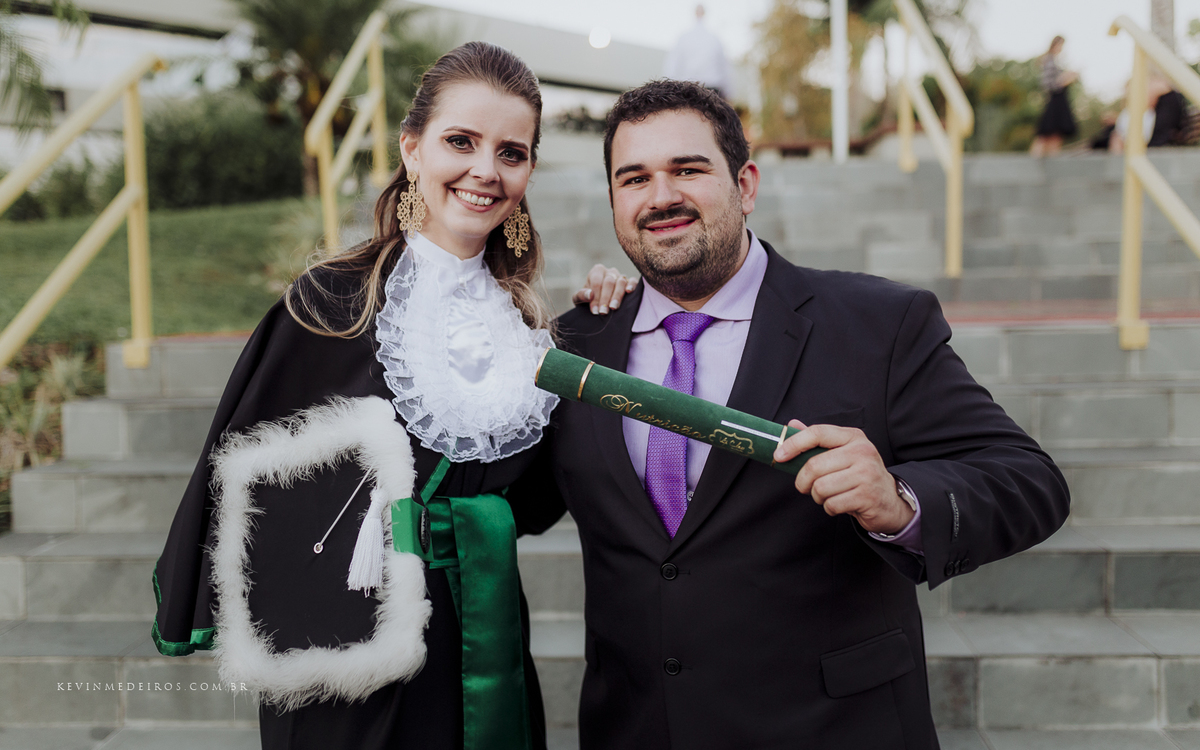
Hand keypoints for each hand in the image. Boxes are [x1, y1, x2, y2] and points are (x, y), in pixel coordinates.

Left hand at [572, 264, 637, 314]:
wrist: (597, 304)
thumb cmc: (587, 299)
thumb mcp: (578, 298)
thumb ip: (581, 295)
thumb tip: (590, 294)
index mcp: (597, 271)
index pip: (597, 282)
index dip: (596, 297)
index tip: (595, 311)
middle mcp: (610, 272)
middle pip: (609, 282)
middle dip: (605, 298)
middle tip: (604, 312)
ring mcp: (620, 276)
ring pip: (621, 282)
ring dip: (617, 296)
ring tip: (613, 308)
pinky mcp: (630, 282)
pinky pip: (633, 281)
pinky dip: (632, 285)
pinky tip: (629, 292)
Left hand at [773, 419, 913, 534]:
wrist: (890, 500)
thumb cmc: (860, 474)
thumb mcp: (842, 452)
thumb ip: (818, 440)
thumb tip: (792, 424)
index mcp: (853, 437)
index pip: (817, 433)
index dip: (794, 444)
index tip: (779, 455)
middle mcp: (862, 452)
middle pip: (814, 466)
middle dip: (803, 481)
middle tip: (806, 487)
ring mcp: (866, 474)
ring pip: (820, 487)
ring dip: (818, 497)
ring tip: (829, 495)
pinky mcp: (867, 496)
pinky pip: (831, 504)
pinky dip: (830, 508)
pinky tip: (841, 503)